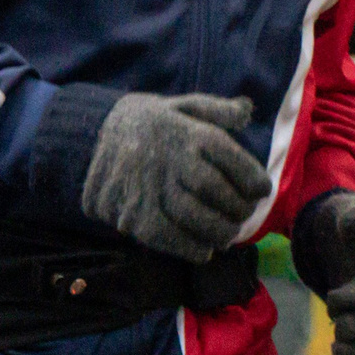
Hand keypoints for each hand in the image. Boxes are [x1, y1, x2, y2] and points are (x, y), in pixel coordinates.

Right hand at [78, 92, 268, 262]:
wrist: (92, 132)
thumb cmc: (149, 122)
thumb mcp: (181, 105)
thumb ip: (216, 109)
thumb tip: (248, 108)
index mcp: (183, 130)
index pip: (229, 156)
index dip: (252, 177)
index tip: (263, 190)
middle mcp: (166, 156)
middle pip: (212, 189)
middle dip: (237, 209)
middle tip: (244, 217)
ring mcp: (146, 185)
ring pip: (191, 216)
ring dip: (217, 232)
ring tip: (226, 235)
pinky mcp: (129, 211)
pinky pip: (165, 237)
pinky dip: (189, 248)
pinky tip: (202, 249)